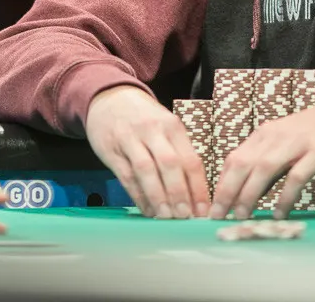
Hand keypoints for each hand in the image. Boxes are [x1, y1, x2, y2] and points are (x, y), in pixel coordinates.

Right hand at [84, 85, 208, 218]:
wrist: (109, 98)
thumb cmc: (144, 118)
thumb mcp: (166, 126)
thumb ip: (179, 153)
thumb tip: (195, 193)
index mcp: (173, 127)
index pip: (190, 160)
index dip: (198, 188)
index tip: (204, 211)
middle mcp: (153, 131)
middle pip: (170, 164)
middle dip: (179, 194)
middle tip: (185, 217)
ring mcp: (131, 140)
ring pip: (147, 171)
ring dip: (158, 196)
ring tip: (166, 217)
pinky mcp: (111, 150)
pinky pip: (126, 176)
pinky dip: (138, 195)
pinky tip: (147, 210)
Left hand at [209, 97, 314, 220]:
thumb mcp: (285, 141)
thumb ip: (267, 161)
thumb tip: (248, 192)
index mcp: (264, 134)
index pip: (234, 158)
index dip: (221, 183)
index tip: (213, 207)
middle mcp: (275, 135)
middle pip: (243, 163)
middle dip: (228, 191)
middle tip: (219, 216)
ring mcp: (296, 143)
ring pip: (264, 168)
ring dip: (250, 194)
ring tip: (242, 216)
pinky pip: (296, 176)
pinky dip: (285, 196)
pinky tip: (279, 211)